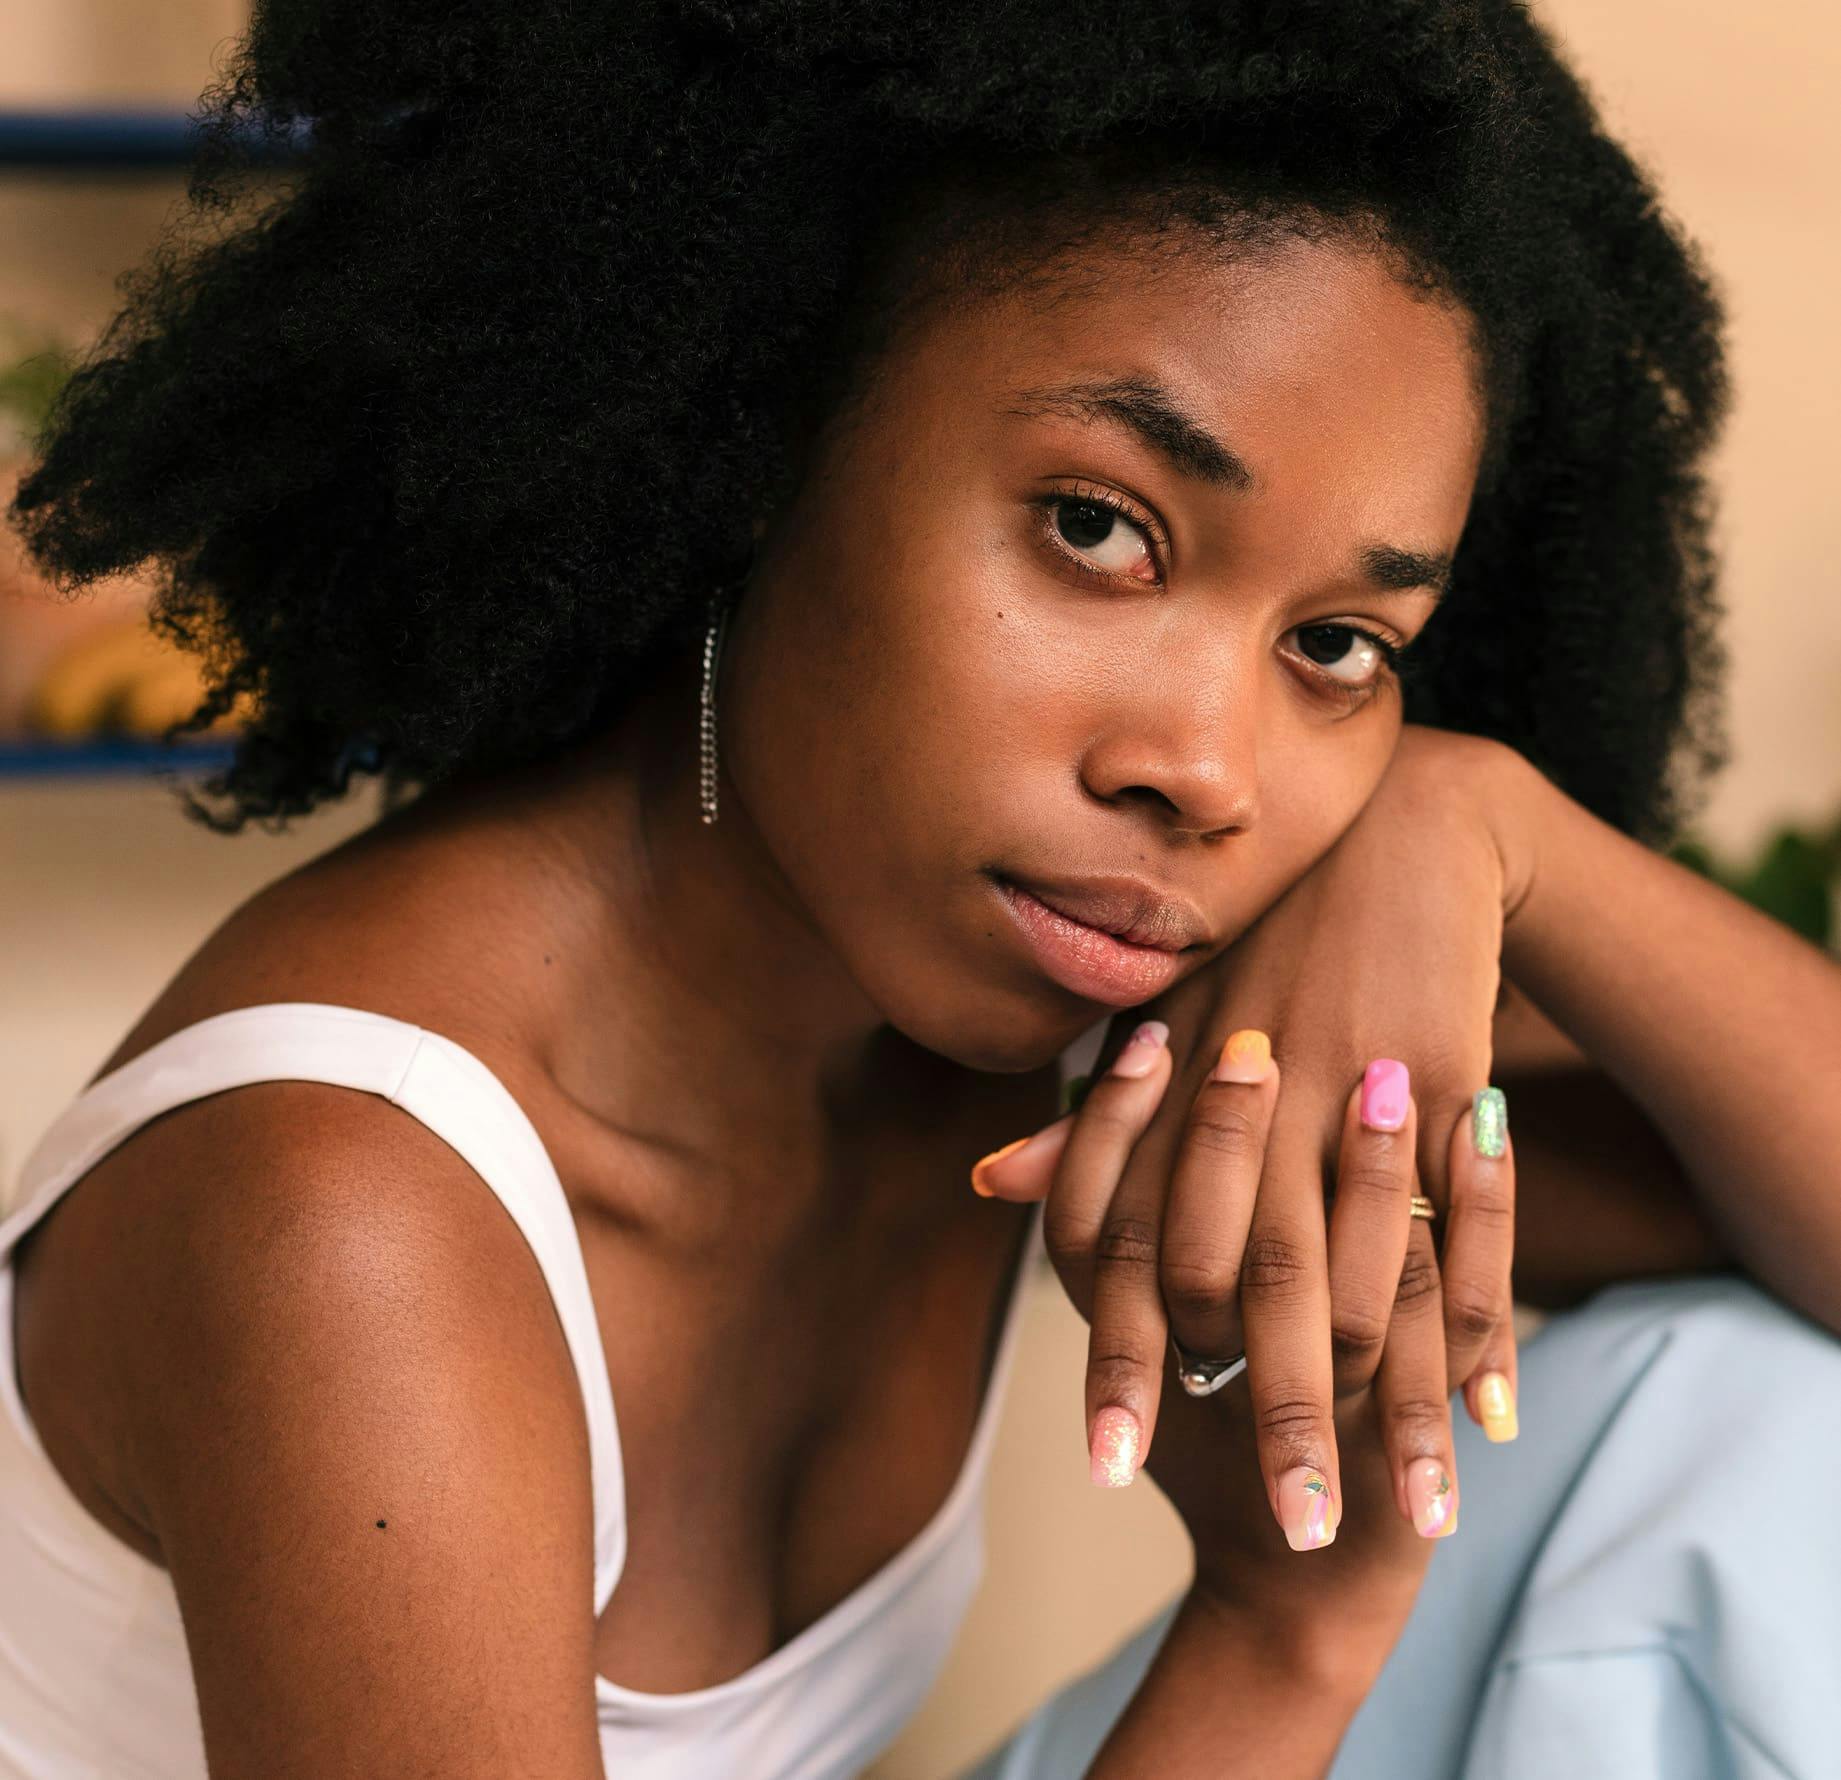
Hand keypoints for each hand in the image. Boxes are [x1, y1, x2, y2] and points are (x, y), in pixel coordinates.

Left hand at [971, 725, 1523, 1540]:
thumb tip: (984, 1185)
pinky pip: (1463, 1235)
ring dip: (1387, 1409)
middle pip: (1255, 1291)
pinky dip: (1477, 1331)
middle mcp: (1261, 1117)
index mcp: (1180, 1107)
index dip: (1125, 1366)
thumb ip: (1090, 1125)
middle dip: (1269, 1418)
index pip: (1137, 1259)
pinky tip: (1488, 1420)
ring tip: (1404, 1521)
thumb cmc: (1263, 942)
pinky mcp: (1450, 1094)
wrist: (1395, 837)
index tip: (1111, 1472)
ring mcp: (1359, 1106)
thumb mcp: (1168, 1024)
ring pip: (1363, 1285)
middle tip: (1284, 1533)